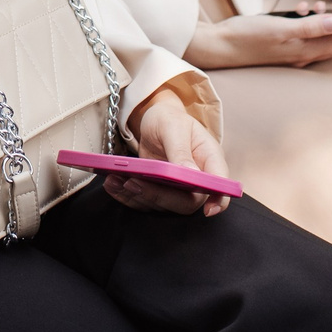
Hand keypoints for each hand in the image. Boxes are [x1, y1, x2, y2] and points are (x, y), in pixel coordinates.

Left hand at [107, 85, 229, 216]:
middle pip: (186, 202)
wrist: (154, 121)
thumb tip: (191, 176)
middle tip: (132, 182)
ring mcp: (177, 190)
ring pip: (162, 206)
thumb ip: (181, 150)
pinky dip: (126, 196)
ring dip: (136, 196)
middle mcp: (197, 181)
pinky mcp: (158, 193)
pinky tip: (112, 184)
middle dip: (158, 196)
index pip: (220, 186)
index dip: (218, 200)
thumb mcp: (174, 127)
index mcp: (209, 161)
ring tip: (114, 180)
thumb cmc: (170, 120)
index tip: (208, 211)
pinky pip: (145, 202)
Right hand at [186, 0, 331, 70]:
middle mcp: (301, 54)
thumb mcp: (281, 28)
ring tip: (317, 5)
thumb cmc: (247, 37)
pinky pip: (303, 33)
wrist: (218, 46)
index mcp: (305, 52)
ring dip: (322, 18)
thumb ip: (311, 27)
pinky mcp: (281, 44)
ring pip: (318, 35)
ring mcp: (291, 51)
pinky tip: (300, 9)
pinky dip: (306, 20)